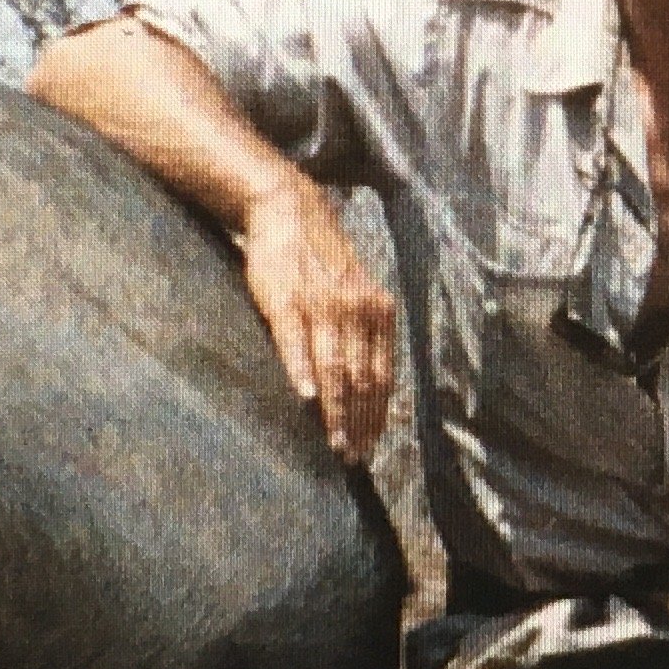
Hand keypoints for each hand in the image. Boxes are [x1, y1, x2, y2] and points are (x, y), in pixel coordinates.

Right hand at [241, 181, 395, 462]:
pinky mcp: (286, 302)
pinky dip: (302, 372)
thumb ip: (364, 331)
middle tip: (354, 460)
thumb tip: (371, 383)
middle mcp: (357, 310)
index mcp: (376, 311)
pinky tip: (304, 398)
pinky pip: (296, 343)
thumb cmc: (320, 259)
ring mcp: (321, 306)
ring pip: (335, 368)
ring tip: (335, 445)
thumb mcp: (356, 291)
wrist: (288, 208)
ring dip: (336, 412)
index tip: (372, 448)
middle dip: (360, 425)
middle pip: (363, 379)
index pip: (382, 375)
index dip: (378, 416)